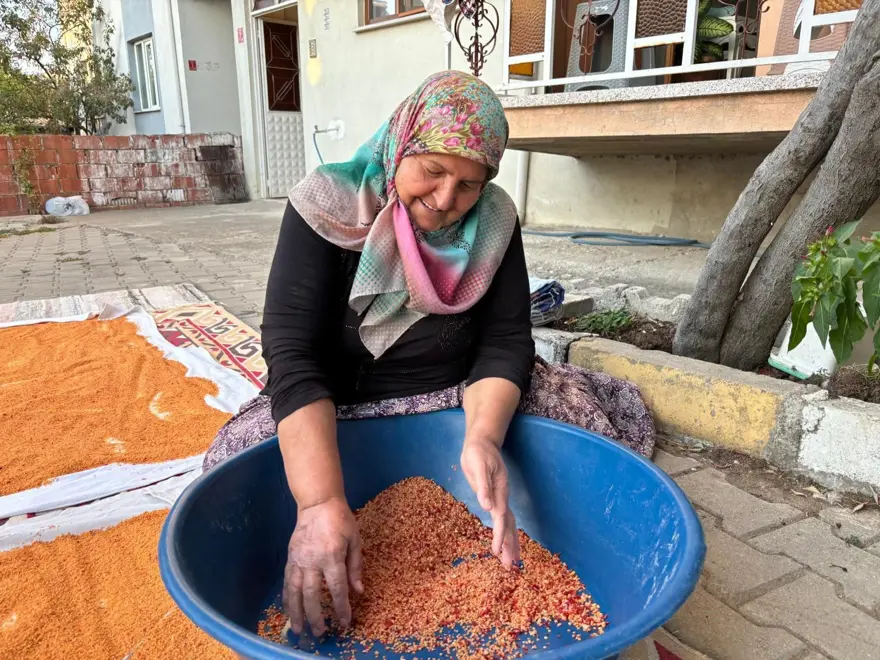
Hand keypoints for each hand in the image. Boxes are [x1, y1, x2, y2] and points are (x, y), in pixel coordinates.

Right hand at [282, 497, 363, 635]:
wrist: (318, 502)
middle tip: (319, 634)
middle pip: (311, 595)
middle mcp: (311, 560)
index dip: (341, 608)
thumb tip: (358, 591)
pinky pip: (286, 581)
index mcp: (331, 556)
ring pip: (294, 591)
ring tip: (298, 630)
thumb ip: (355, 567)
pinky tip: (289, 609)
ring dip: (296, 612)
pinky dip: (286, 597)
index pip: (337, 588)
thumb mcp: (355, 540)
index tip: (345, 622)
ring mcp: (298, 559)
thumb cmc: (341, 519)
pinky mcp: (290, 557)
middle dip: (316, 616)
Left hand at [460, 437, 520, 567]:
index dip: (499, 535)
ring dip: (511, 542)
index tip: (496, 551)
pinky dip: (506, 533)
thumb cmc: (478, 452)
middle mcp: (503, 496)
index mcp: (499, 491)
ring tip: (511, 561)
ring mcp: (501, 497)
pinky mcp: (497, 497)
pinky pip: (504, 519)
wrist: (482, 442)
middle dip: (510, 546)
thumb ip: (483, 486)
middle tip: (510, 566)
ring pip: (509, 524)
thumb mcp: (477, 465)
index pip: (501, 517)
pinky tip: (505, 543)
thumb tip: (486, 507)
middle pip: (509, 525)